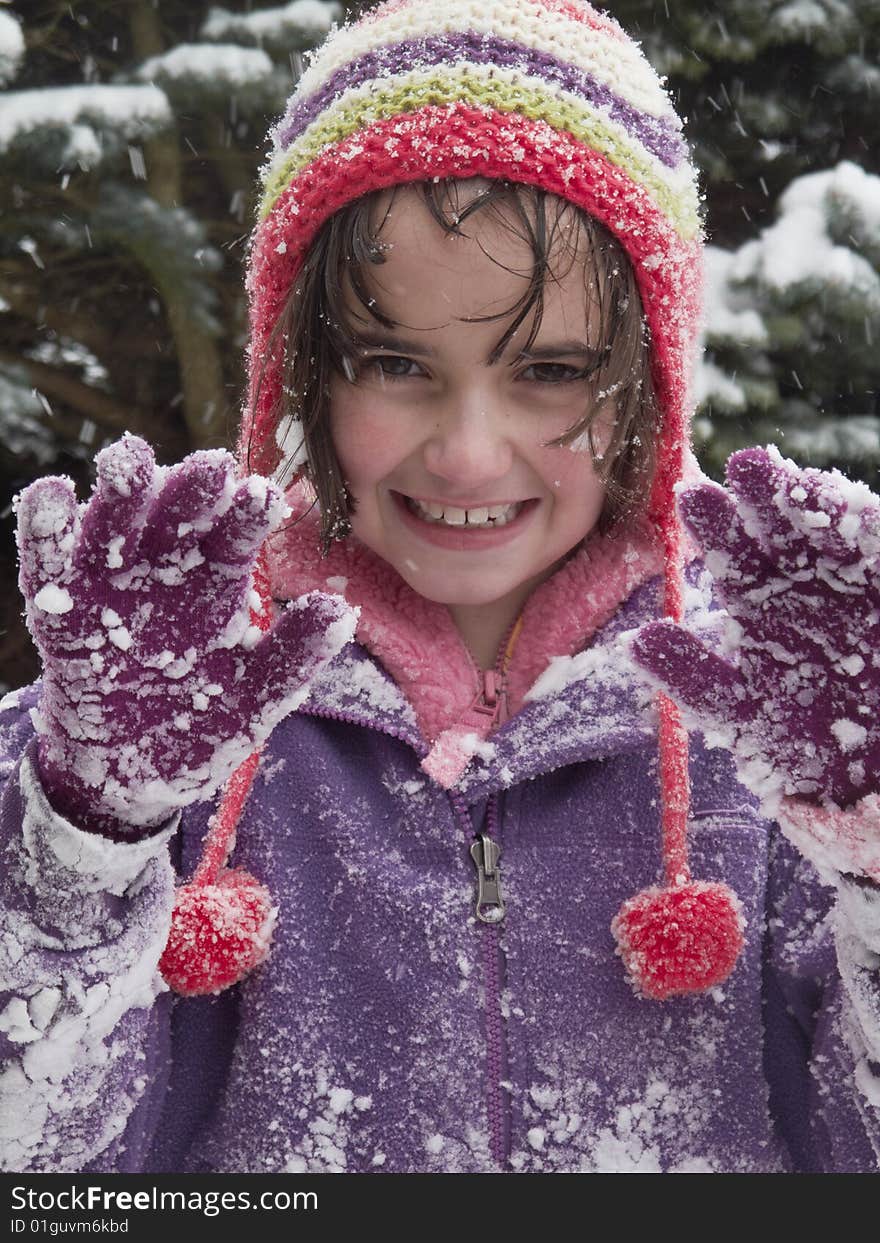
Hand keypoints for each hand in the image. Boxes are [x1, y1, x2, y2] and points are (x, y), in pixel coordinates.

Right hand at [15, 434, 354, 831]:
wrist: (131, 776)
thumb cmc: (200, 725)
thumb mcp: (253, 698)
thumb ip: (291, 656)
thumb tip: (341, 612)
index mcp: (216, 581)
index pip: (235, 537)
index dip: (248, 515)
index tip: (265, 497)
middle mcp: (165, 570)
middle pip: (178, 518)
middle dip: (192, 492)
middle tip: (208, 469)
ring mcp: (111, 584)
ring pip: (114, 526)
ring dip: (120, 492)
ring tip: (127, 459)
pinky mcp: (61, 609)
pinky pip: (49, 563)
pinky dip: (45, 528)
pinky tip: (52, 494)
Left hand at [631, 446, 879, 809]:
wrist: (872, 762)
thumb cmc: (804, 738)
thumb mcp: (743, 711)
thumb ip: (694, 677)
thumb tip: (635, 641)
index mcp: (756, 596)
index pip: (731, 551)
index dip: (714, 523)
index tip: (692, 497)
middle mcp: (799, 575)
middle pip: (775, 524)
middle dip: (758, 494)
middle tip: (742, 465)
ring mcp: (847, 573)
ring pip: (825, 525)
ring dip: (803, 495)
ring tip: (780, 472)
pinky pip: (872, 542)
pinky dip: (858, 523)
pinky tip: (831, 498)